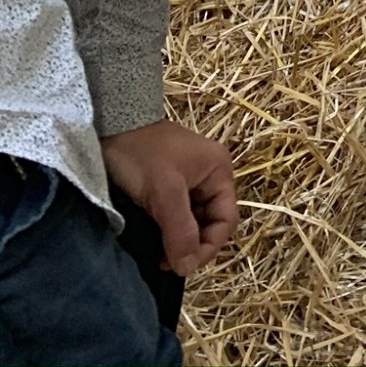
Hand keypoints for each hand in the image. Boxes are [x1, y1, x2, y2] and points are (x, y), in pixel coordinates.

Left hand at [100, 120, 237, 277]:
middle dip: (192, 246)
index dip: (208, 248)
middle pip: (210, 223)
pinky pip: (177, 217)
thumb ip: (181, 231)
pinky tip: (152, 242)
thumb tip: (188, 268)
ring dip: (178, 241)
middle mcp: (210, 176)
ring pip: (192, 222)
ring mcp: (190, 181)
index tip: (181, 266)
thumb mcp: (165, 193)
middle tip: (165, 262)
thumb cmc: (142, 154)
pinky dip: (167, 232)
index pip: (226, 220)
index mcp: (219, 171)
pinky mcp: (169, 186)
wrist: (111, 125)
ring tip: (157, 255)